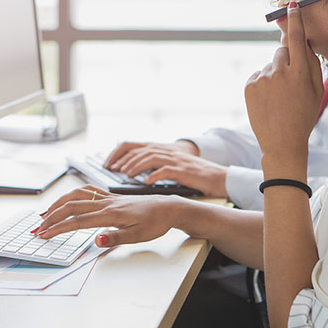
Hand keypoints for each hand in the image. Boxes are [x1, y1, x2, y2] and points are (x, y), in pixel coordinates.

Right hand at [35, 185, 181, 246]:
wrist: (167, 208)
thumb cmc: (155, 222)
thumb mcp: (139, 236)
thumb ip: (116, 237)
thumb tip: (96, 240)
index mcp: (110, 214)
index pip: (77, 221)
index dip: (58, 228)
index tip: (43, 235)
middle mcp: (106, 203)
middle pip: (71, 207)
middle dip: (51, 217)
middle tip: (36, 229)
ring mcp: (108, 198)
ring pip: (76, 196)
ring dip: (58, 204)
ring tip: (46, 214)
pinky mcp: (111, 197)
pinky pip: (87, 191)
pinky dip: (73, 195)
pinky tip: (69, 200)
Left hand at [106, 142, 226, 196]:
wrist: (219, 176)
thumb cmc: (194, 174)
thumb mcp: (171, 165)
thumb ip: (154, 165)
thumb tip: (133, 173)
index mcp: (161, 150)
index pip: (133, 145)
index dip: (118, 153)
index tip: (108, 164)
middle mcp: (166, 151)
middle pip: (139, 150)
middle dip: (123, 160)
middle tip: (112, 170)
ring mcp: (175, 160)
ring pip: (150, 157)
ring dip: (135, 166)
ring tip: (125, 175)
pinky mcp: (184, 171)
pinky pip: (166, 171)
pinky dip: (154, 175)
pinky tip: (146, 182)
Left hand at [244, 3, 322, 174]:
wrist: (281, 143)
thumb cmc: (302, 116)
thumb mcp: (315, 91)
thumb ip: (311, 64)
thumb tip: (303, 43)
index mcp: (301, 73)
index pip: (297, 38)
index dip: (295, 20)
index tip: (292, 6)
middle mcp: (280, 72)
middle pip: (283, 51)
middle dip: (288, 60)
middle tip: (291, 83)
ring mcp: (263, 78)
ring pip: (271, 64)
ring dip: (275, 73)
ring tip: (279, 97)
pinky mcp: (250, 85)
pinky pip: (259, 74)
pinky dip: (263, 82)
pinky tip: (268, 99)